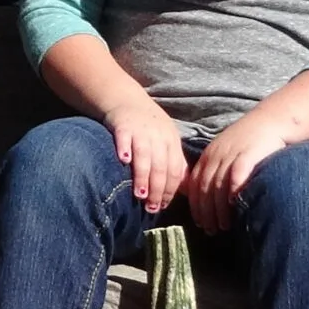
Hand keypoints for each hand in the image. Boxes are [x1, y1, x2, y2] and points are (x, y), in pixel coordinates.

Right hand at [106, 96, 188, 213]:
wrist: (126, 100)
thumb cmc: (149, 127)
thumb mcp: (167, 142)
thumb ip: (175, 163)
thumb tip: (185, 191)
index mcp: (172, 142)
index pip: (175, 170)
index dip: (170, 190)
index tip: (163, 206)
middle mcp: (159, 136)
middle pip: (161, 166)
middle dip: (157, 190)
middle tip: (151, 208)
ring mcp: (141, 130)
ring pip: (145, 156)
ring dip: (143, 176)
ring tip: (140, 194)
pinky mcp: (123, 125)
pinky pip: (125, 138)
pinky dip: (124, 149)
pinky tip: (123, 161)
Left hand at [182, 112, 290, 231]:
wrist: (270, 121)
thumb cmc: (249, 142)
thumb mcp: (225, 153)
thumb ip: (216, 171)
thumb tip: (209, 199)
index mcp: (207, 156)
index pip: (195, 185)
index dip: (196, 205)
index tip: (198, 222)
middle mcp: (216, 156)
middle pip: (205, 188)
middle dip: (206, 212)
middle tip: (210, 231)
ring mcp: (231, 155)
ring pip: (218, 186)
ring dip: (218, 209)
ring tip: (223, 226)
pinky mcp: (248, 154)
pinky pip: (236, 174)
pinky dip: (233, 190)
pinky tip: (234, 204)